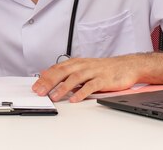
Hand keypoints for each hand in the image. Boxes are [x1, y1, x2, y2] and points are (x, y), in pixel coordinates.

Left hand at [32, 53, 162, 102]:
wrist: (128, 65)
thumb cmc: (105, 68)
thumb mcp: (85, 68)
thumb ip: (69, 73)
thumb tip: (51, 78)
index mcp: (77, 63)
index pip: (57, 68)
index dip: (45, 77)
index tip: (35, 86)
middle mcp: (84, 65)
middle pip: (63, 72)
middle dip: (49, 82)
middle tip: (39, 91)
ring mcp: (93, 72)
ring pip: (75, 78)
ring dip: (63, 88)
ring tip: (54, 96)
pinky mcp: (103, 79)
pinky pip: (90, 86)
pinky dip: (81, 93)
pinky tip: (74, 100)